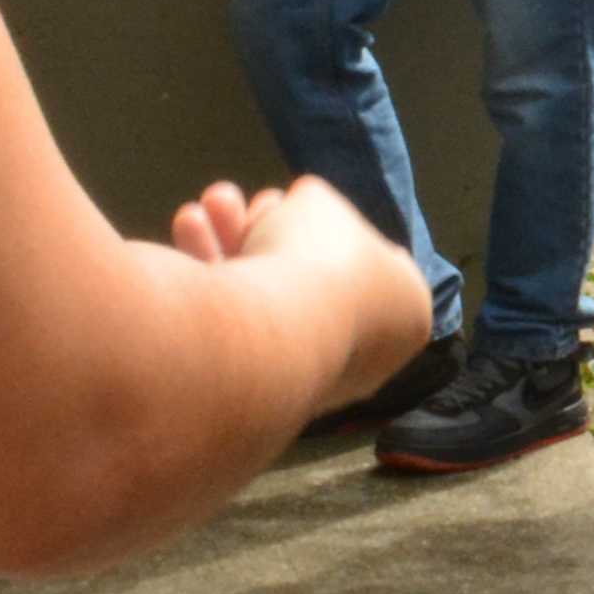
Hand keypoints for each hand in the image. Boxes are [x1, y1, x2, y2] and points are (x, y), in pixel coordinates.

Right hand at [175, 175, 432, 402]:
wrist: (273, 336)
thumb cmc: (319, 264)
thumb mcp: (319, 204)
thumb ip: (312, 208)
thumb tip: (300, 212)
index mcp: (406, 316)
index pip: (368, 262)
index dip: (321, 223)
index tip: (287, 198)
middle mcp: (362, 357)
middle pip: (302, 279)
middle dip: (258, 231)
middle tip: (228, 203)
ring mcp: (308, 381)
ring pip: (261, 301)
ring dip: (223, 248)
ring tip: (197, 213)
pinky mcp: (255, 395)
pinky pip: (235, 329)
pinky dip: (209, 282)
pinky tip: (186, 236)